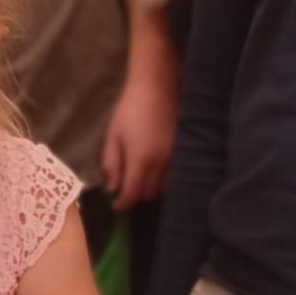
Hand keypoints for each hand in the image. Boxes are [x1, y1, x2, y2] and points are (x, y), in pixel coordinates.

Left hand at [101, 70, 177, 209]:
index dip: (122, 204)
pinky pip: (173, 175)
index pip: (132, 194)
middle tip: (125, 188)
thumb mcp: (113, 136)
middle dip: (136, 195)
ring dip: (150, 188)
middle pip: (149, 194)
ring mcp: (175, 158)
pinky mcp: (183, 151)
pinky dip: (162, 179)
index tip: (115, 206)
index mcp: (141, 160)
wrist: (157, 88)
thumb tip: (112, 188)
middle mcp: (161, 164)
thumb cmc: (129, 110)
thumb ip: (111, 164)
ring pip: (163, 187)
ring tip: (140, 178)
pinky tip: (154, 169)